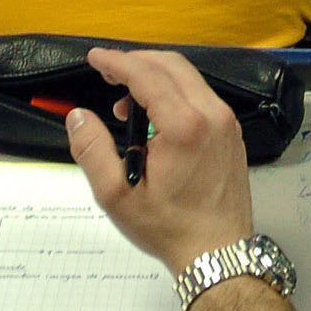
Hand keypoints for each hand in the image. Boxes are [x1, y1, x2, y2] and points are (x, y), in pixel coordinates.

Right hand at [67, 48, 254, 271]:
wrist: (218, 252)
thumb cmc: (168, 228)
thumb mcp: (116, 195)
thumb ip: (92, 150)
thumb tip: (78, 116)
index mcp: (185, 126)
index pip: (146, 75)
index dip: (117, 62)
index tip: (94, 58)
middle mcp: (213, 115)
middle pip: (172, 66)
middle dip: (136, 62)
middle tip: (107, 74)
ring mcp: (227, 123)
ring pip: (189, 79)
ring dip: (155, 78)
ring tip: (126, 105)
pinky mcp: (232, 133)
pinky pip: (202, 96)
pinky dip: (175, 93)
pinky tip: (155, 117)